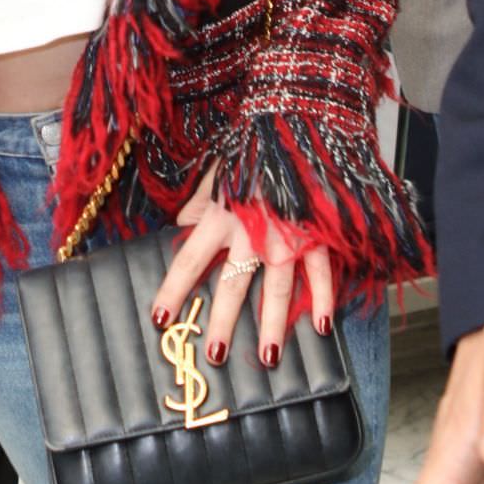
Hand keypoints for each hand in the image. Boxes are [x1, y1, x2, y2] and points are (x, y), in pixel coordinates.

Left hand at [153, 165, 333, 366]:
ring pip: (277, 289)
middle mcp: (251, 231)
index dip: (173, 291)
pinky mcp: (317, 233)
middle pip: (233, 285)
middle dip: (223, 323)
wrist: (296, 124)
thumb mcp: (216, 171)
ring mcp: (287, 235)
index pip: (190, 260)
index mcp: (221, 215)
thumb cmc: (251, 149)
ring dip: (272, 326)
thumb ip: (198, 203)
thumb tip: (181, 226)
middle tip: (215, 356)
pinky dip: (324, 299)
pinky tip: (320, 327)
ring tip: (267, 359)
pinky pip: (321, 272)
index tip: (159, 319)